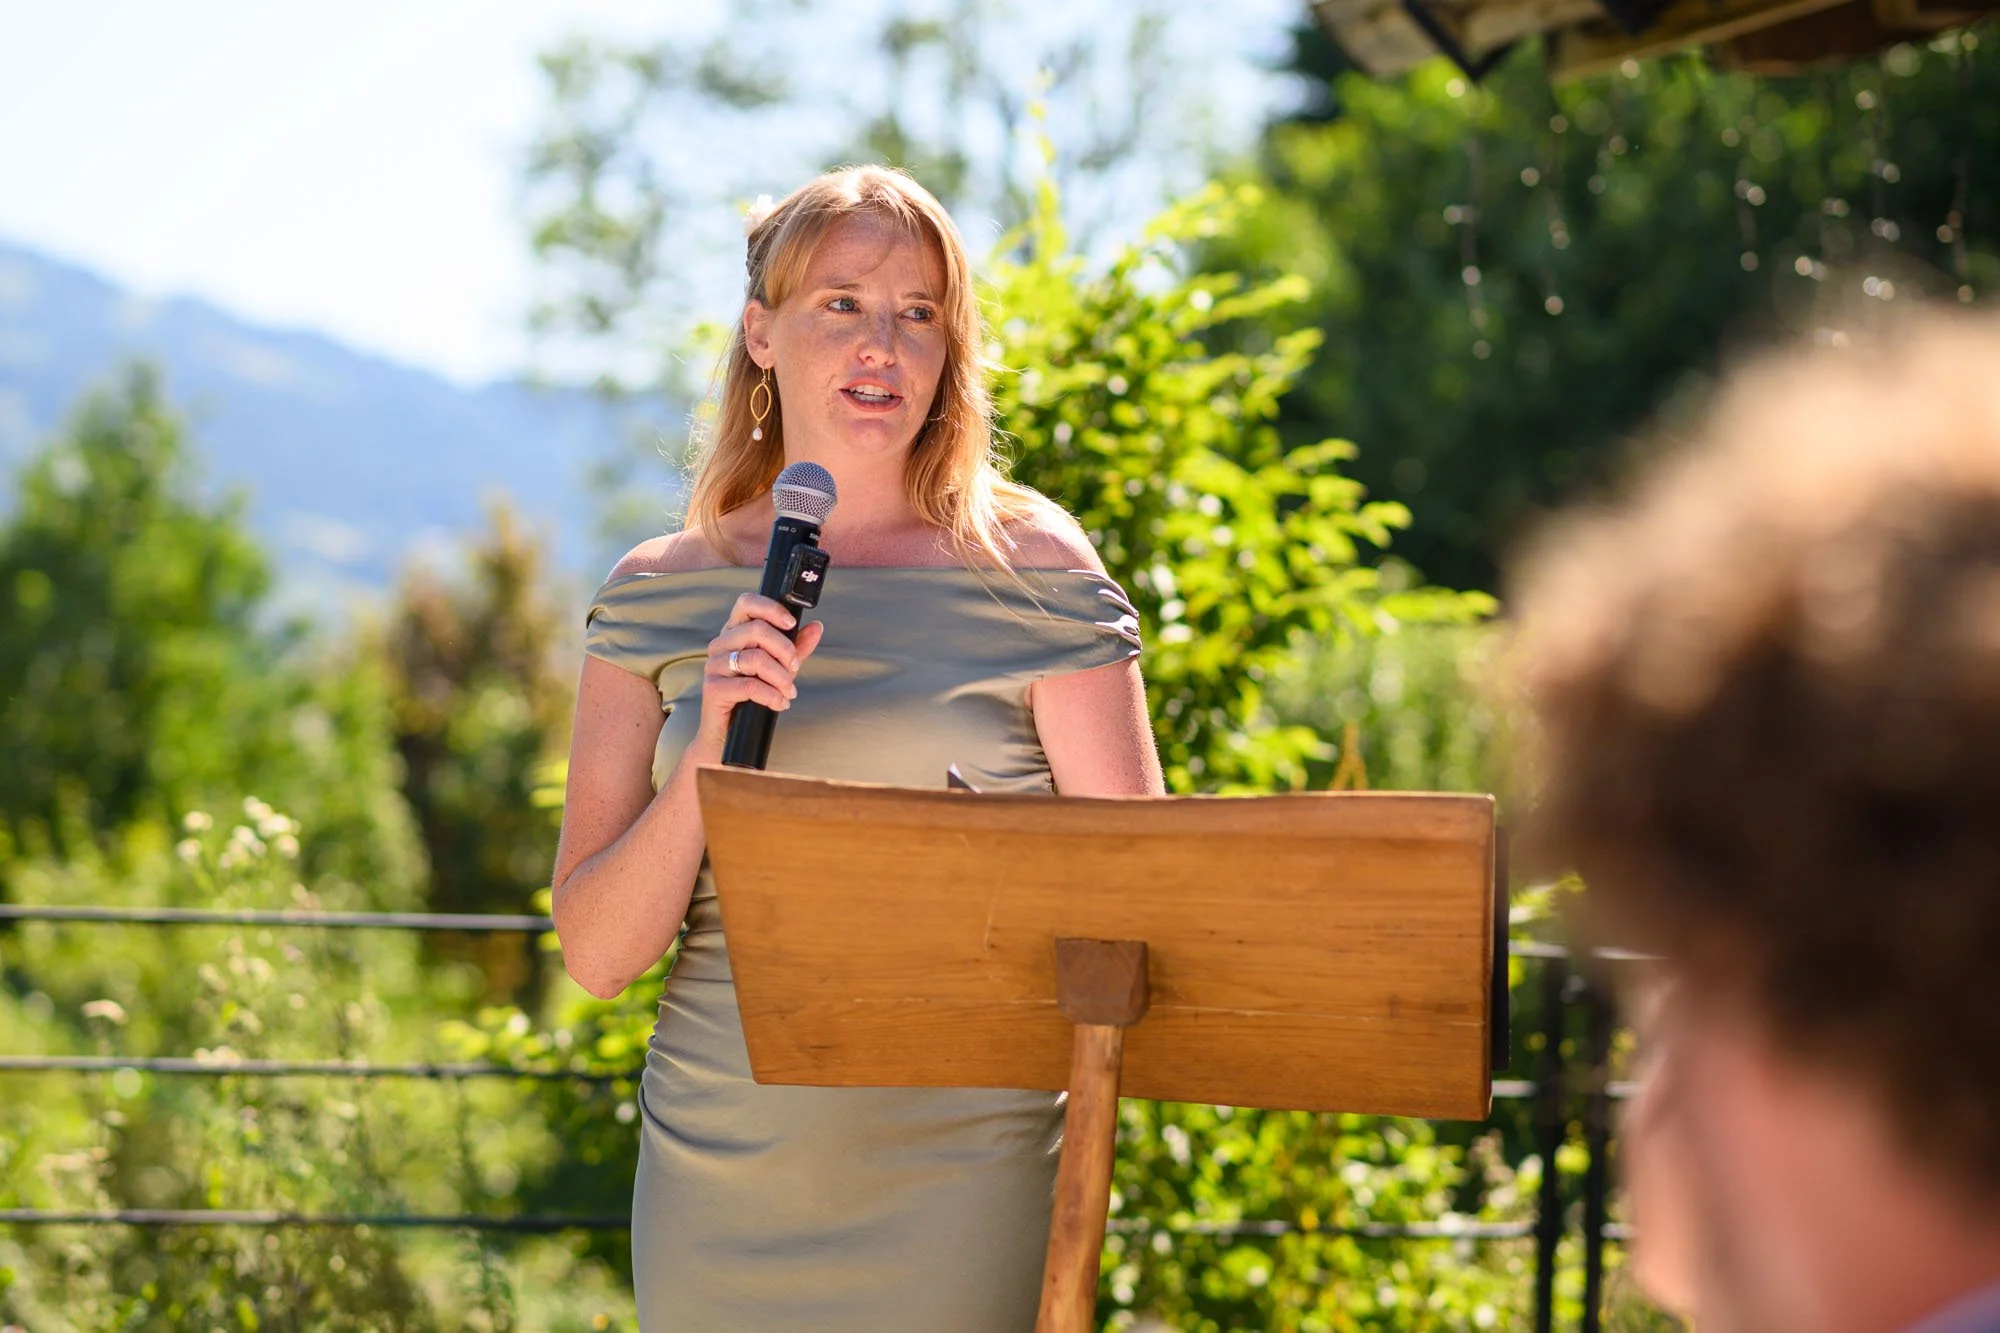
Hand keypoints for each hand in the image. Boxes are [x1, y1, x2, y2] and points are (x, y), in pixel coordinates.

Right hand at [690, 593, 825, 758]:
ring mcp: (714, 665)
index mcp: (734, 632)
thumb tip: (816, 627)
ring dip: (781, 677)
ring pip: (755, 658)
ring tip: (789, 692)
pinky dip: (770, 695)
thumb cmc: (753, 695)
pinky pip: (748, 685)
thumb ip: (796, 647)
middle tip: (795, 667)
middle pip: (756, 630)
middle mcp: (721, 644)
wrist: (729, 733)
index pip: (747, 603)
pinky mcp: (712, 688)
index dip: (771, 609)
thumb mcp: (780, 667)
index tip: (792, 624)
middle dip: (784, 649)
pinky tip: (779, 703)